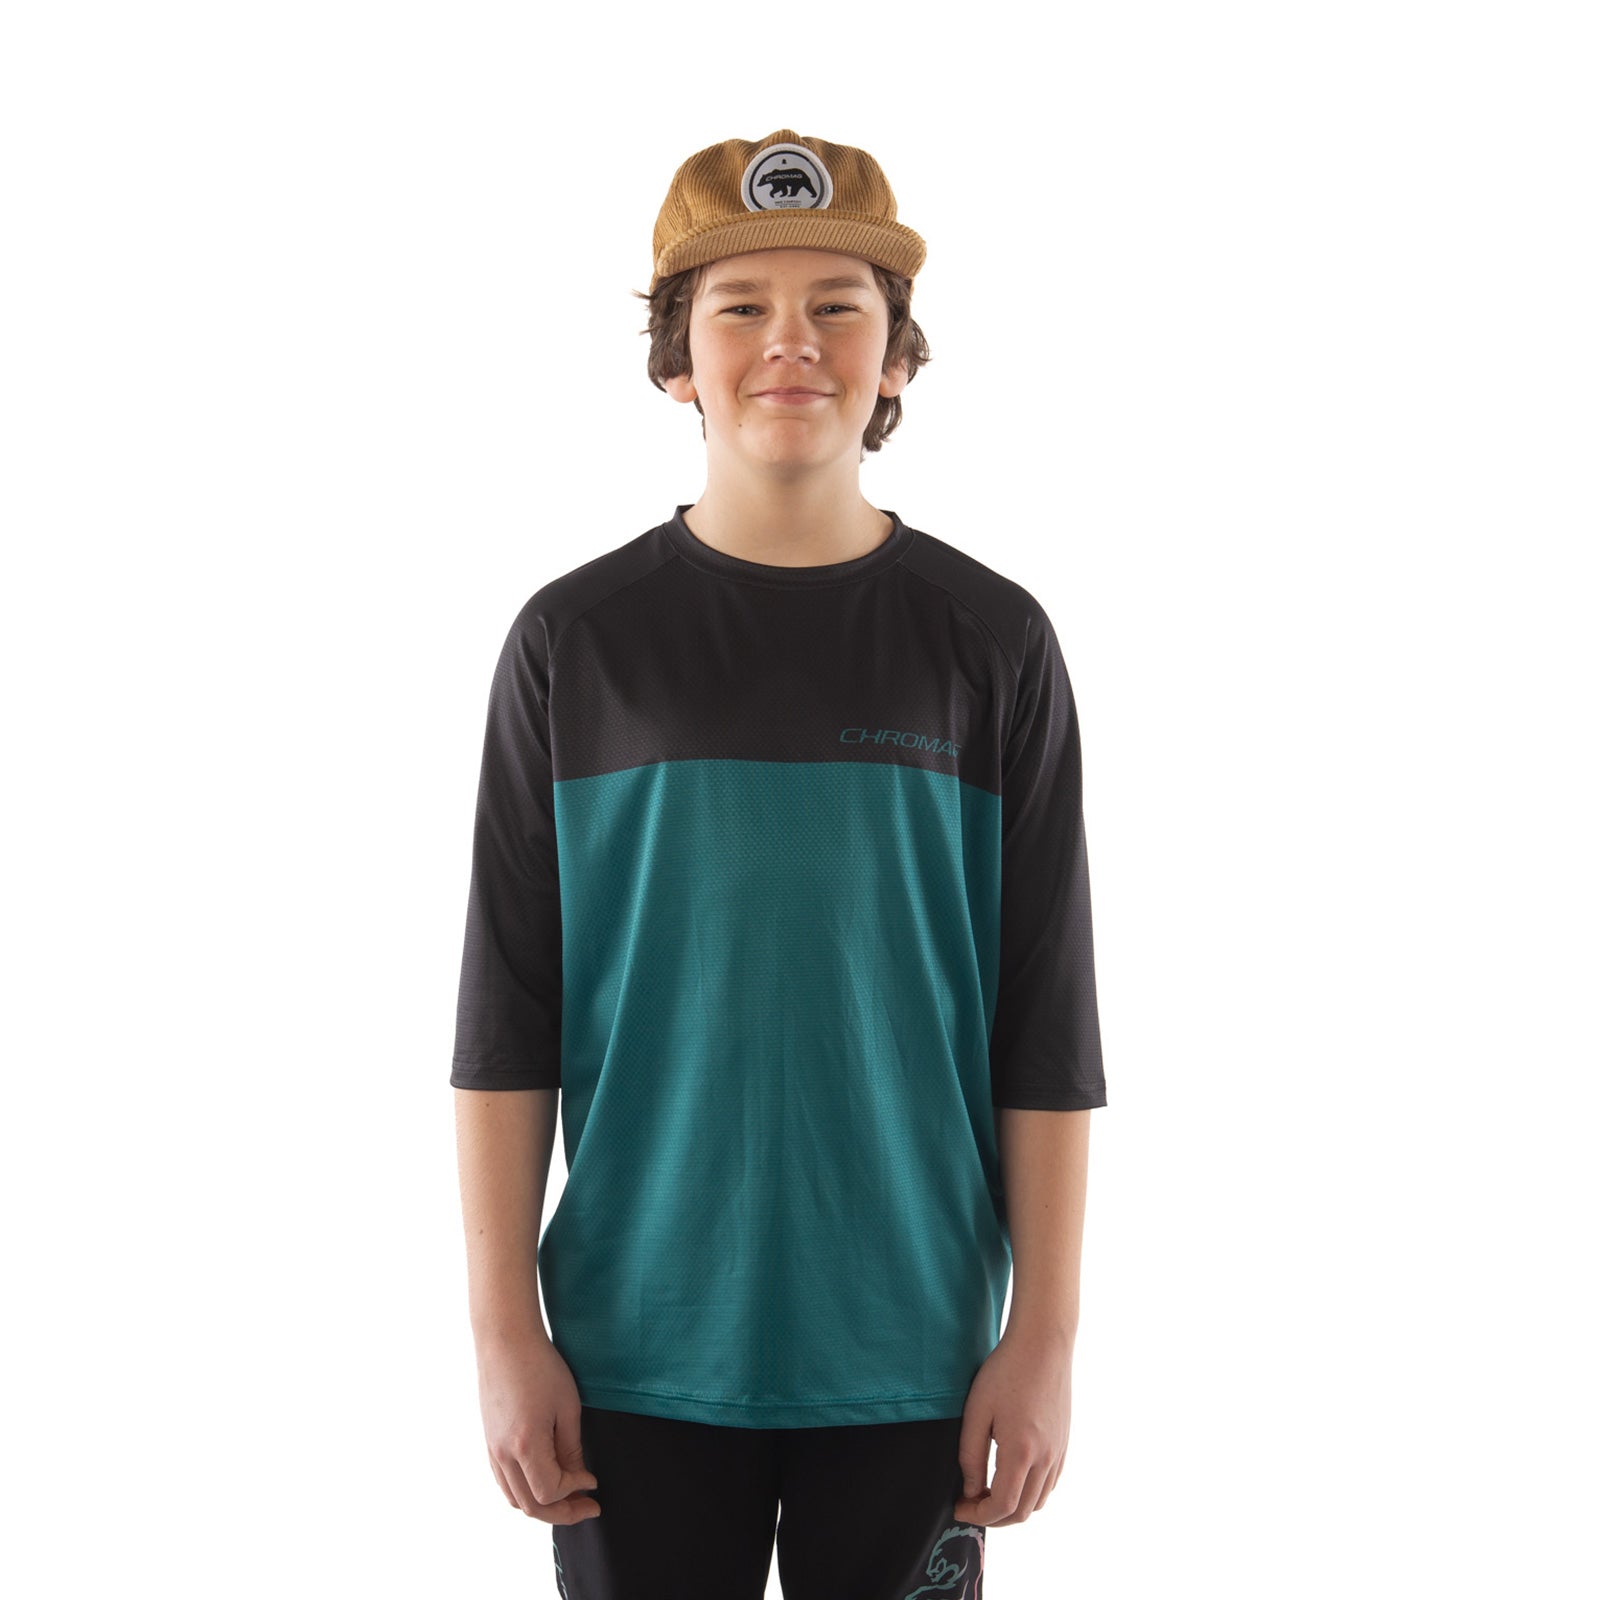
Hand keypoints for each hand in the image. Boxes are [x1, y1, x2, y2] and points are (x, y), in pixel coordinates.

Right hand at [476, 1331, 601, 1523]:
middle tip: (587, 1507)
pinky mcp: (489, 1442)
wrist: (505, 1340)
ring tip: (568, 1498)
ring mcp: (492, 1450)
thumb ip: (571, 1449)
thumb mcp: (567, 1407)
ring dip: (542, 1506)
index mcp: (525, 1445)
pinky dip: (525, 1491)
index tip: (593, 1481)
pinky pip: (504, 1482)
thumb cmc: (540, 1367)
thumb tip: (578, 1479)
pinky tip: (544, 1481)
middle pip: (531, 1506)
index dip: (575, 1491)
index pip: (550, 1491)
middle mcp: (503, 1454)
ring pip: (515, 1499)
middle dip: (562, 1512)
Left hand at [954, 1326, 1072, 1526]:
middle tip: (970, 1504)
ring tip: (988, 1493)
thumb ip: (971, 1455)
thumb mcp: (977, 1411)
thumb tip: (970, 1490)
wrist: (1043, 1344)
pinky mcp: (1064, 1444)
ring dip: (1013, 1508)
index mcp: (1021, 1452)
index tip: (959, 1507)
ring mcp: (1058, 1452)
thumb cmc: (1006, 1371)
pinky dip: (1031, 1494)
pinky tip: (1012, 1478)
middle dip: (993, 1518)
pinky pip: (1050, 1484)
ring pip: (1039, 1502)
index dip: (977, 1516)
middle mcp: (1045, 1459)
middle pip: (1022, 1512)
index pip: (1002, 1506)